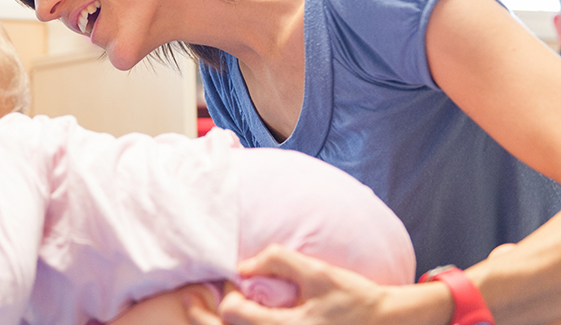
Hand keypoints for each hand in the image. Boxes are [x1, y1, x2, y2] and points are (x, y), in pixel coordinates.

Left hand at [216, 244, 386, 324]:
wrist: (386, 324)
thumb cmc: (354, 298)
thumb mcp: (318, 273)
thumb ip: (278, 261)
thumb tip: (243, 267)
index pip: (231, 312)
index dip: (228, 292)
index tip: (237, 282)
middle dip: (204, 316)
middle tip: (194, 298)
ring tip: (207, 310)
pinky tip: (239, 320)